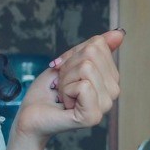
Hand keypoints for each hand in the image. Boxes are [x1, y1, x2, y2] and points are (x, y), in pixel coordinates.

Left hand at [12, 29, 124, 146]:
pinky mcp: (93, 116)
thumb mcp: (69, 61)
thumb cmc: (48, 91)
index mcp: (110, 78)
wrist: (30, 115)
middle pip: (92, 54)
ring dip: (65, 79)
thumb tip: (119, 33)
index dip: (73, 55)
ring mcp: (104, 106)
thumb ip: (93, 47)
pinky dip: (66, 90)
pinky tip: (65, 104)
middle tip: (62, 85)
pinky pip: (84, 85)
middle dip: (68, 66)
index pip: (98, 45)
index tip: (65, 72)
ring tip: (63, 94)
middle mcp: (112, 92)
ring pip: (87, 68)